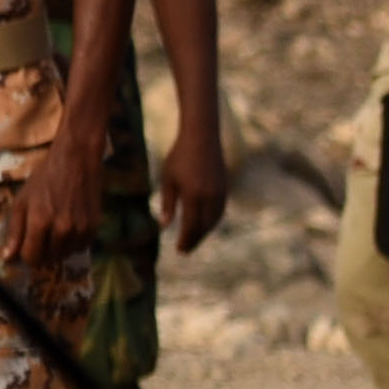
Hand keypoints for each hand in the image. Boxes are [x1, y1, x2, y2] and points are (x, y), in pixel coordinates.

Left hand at [0, 128, 99, 270]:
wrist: (77, 162)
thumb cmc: (44, 179)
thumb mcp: (22, 201)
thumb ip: (15, 231)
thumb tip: (8, 258)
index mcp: (40, 222)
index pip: (31, 257)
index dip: (25, 255)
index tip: (26, 246)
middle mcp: (62, 229)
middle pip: (48, 259)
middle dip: (41, 252)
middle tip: (40, 235)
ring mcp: (80, 229)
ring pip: (65, 255)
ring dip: (57, 248)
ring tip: (54, 230)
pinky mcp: (94, 228)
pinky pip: (80, 248)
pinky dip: (72, 243)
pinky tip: (68, 228)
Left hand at [161, 114, 230, 252]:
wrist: (202, 138)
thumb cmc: (179, 157)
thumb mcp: (167, 179)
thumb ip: (167, 203)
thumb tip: (164, 226)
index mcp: (193, 196)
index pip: (191, 226)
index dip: (186, 240)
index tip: (179, 250)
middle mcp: (209, 198)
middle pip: (204, 227)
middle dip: (195, 239)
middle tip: (186, 250)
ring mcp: (220, 193)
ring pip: (214, 221)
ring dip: (204, 232)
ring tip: (194, 238)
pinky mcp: (225, 188)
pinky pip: (219, 211)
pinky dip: (212, 221)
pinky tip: (204, 223)